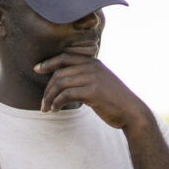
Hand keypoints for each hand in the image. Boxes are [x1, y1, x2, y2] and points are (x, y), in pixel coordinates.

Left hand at [34, 47, 150, 130]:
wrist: (131, 112)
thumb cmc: (114, 100)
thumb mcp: (101, 82)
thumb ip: (86, 76)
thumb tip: (64, 79)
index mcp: (93, 62)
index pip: (65, 57)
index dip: (48, 62)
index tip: (37, 69)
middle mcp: (92, 67)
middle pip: (59, 72)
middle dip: (47, 89)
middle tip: (42, 103)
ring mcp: (92, 79)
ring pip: (61, 84)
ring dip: (50, 98)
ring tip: (46, 108)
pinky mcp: (92, 92)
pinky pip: (66, 94)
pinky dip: (57, 103)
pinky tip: (56, 110)